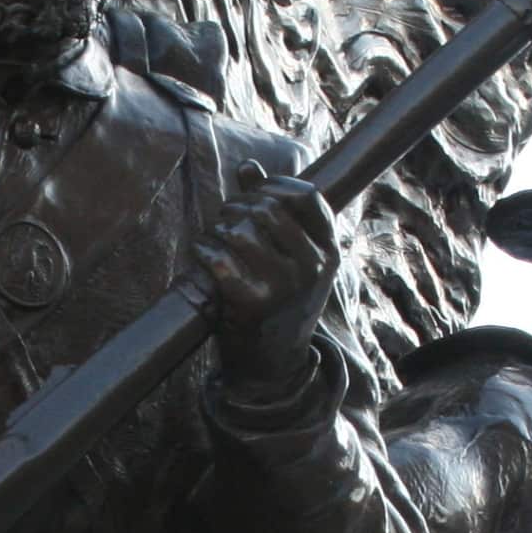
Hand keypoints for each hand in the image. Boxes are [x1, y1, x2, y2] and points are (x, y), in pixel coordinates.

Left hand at [193, 159, 338, 394]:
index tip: (253, 194)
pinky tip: (202, 254)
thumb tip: (248, 167)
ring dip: (218, 227)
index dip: (273, 185)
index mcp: (328, 251)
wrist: (274, 365)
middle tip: (225, 218)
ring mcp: (283, 286)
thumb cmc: (280, 301)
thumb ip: (274, 210)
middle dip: (237, 206)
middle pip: (266, 208)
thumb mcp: (292, 259)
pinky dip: (203, 249)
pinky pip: (218, 257)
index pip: (305, 195)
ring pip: (240, 229)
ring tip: (215, 238)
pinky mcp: (251, 303)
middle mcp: (312, 267)